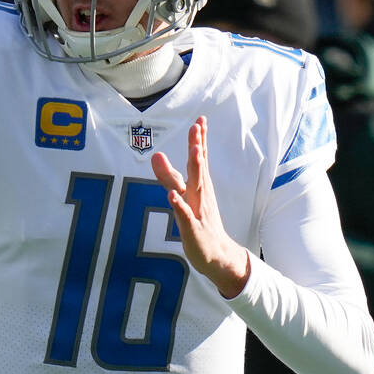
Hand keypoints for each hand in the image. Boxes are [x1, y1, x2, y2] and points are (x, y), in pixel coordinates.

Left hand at [151, 116, 250, 297]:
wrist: (217, 255)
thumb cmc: (199, 220)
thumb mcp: (183, 195)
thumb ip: (170, 175)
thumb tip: (156, 155)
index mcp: (200, 185)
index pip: (200, 159)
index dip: (200, 139)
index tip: (200, 119)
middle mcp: (200, 195)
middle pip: (199, 168)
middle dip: (198, 148)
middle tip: (197, 127)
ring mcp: (198, 211)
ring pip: (196, 188)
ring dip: (195, 170)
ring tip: (194, 152)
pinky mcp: (193, 229)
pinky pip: (185, 216)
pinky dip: (179, 205)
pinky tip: (172, 196)